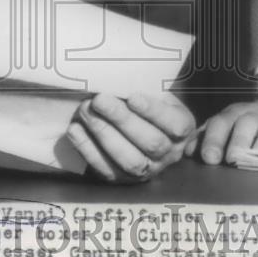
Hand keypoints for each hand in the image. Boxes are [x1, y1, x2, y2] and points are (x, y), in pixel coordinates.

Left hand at [67, 92, 195, 182]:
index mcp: (182, 128)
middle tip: (99, 100)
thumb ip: (145, 87)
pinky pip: (105, 169)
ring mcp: (147, 170)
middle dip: (121, 119)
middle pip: (150, 143)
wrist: (139, 127)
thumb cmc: (146, 103)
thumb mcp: (155, 92)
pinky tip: (75, 129)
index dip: (153, 112)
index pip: (175, 125)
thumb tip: (118, 77)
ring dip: (103, 133)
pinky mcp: (122, 179)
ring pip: (129, 160)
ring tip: (85, 110)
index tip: (132, 97)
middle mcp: (169, 153)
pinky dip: (87, 148)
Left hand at [187, 93, 257, 165]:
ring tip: (256, 161)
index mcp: (237, 113)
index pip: (222, 122)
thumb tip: (187, 152)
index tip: (209, 158)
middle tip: (232, 159)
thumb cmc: (255, 125)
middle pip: (246, 123)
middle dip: (238, 141)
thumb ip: (209, 137)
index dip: (214, 138)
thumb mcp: (232, 126)